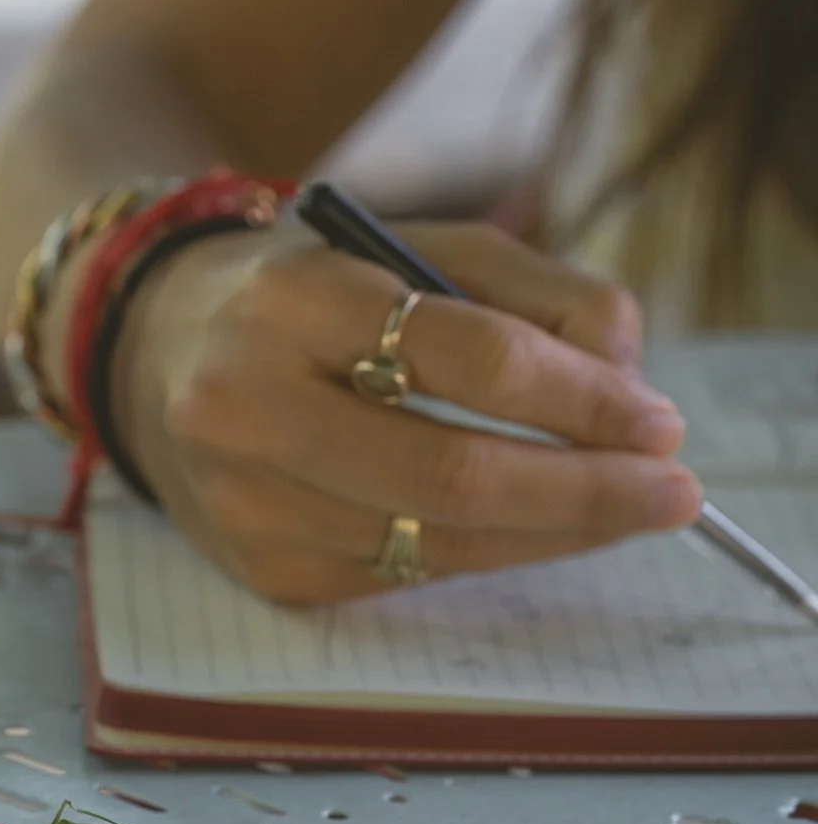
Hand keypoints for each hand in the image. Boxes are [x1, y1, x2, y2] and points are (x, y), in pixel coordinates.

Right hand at [108, 220, 700, 604]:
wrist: (152, 348)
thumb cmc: (306, 292)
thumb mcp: (413, 247)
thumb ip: (533, 296)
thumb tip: (626, 388)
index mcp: (291, 299)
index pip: (465, 358)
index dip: (579, 399)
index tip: (658, 422)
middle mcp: (247, 404)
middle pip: (450, 478)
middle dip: (583, 493)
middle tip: (670, 491)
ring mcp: (243, 500)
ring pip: (432, 544)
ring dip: (550, 536)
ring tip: (621, 509)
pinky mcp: (257, 566)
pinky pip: (401, 576)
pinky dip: (482, 554)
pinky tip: (527, 527)